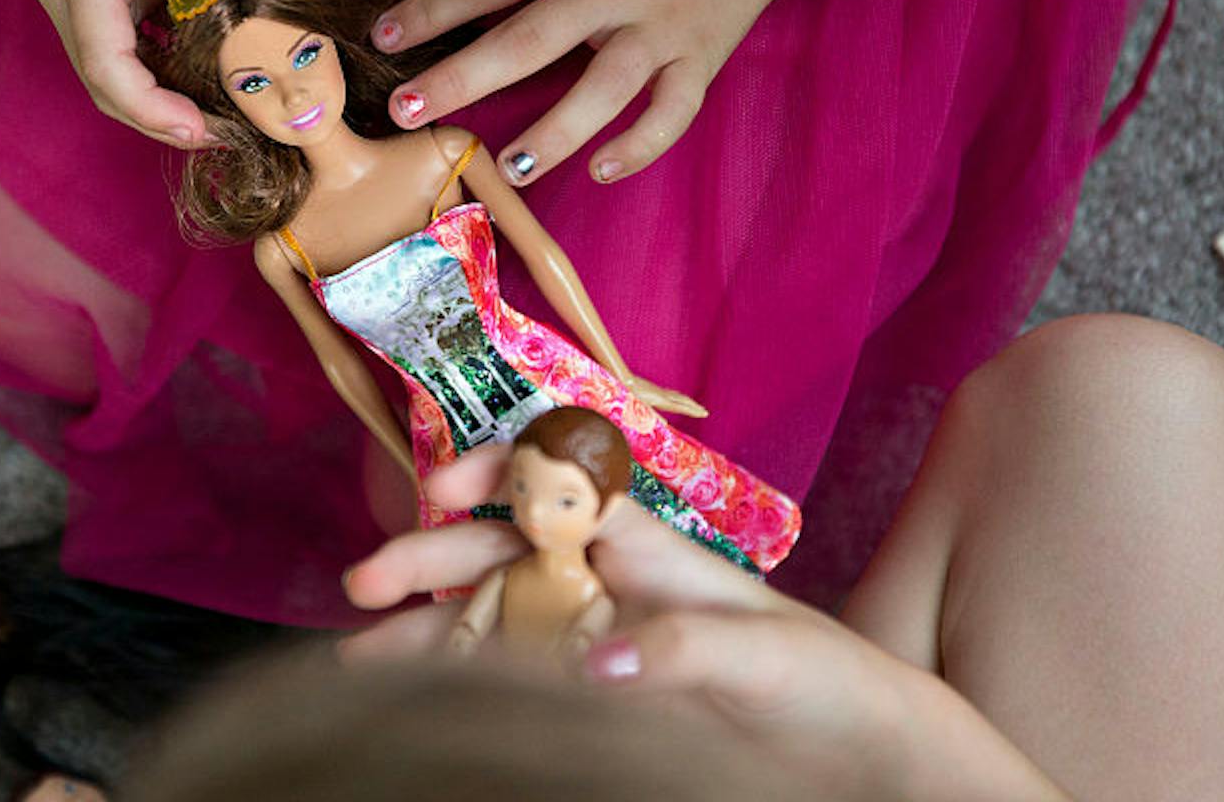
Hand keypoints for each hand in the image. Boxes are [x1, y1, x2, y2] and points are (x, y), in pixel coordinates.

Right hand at [35, 0, 352, 145]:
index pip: (107, 67)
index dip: (154, 110)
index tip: (204, 130)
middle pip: (106, 85)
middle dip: (164, 119)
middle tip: (231, 137)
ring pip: (113, 73)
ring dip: (164, 100)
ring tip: (228, 117)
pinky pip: (126, 47)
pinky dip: (163, 68)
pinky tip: (213, 76)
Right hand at [341, 449, 1068, 801]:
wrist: (863, 753)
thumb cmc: (827, 684)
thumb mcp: (767, 658)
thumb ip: (682, 648)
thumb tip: (592, 663)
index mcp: (647, 544)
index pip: (556, 484)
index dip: (494, 471)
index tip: (441, 488)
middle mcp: (610, 580)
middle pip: (500, 550)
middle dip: (427, 557)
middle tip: (362, 584)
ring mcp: (597, 636)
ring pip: (492, 614)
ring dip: (425, 627)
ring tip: (360, 658)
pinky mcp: (595, 691)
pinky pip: (514, 671)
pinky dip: (460, 675)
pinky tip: (420, 693)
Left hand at [374, 0, 806, 183]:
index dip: (435, 9)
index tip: (385, 38)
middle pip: (531, 39)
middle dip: (465, 77)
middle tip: (408, 111)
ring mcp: (661, 28)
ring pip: (604, 89)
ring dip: (557, 132)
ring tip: (510, 169)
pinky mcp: (701, 59)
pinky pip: (674, 112)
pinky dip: (643, 144)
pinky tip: (603, 170)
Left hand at [625, 375, 707, 418]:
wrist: (622, 378)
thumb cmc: (627, 394)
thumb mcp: (638, 407)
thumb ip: (652, 416)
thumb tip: (666, 425)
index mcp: (660, 400)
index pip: (680, 406)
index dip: (693, 411)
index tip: (704, 413)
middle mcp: (662, 394)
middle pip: (682, 400)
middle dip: (694, 407)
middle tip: (705, 412)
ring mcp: (659, 391)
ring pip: (678, 396)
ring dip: (688, 402)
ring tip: (695, 407)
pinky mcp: (654, 389)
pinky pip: (672, 394)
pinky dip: (679, 398)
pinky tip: (677, 400)